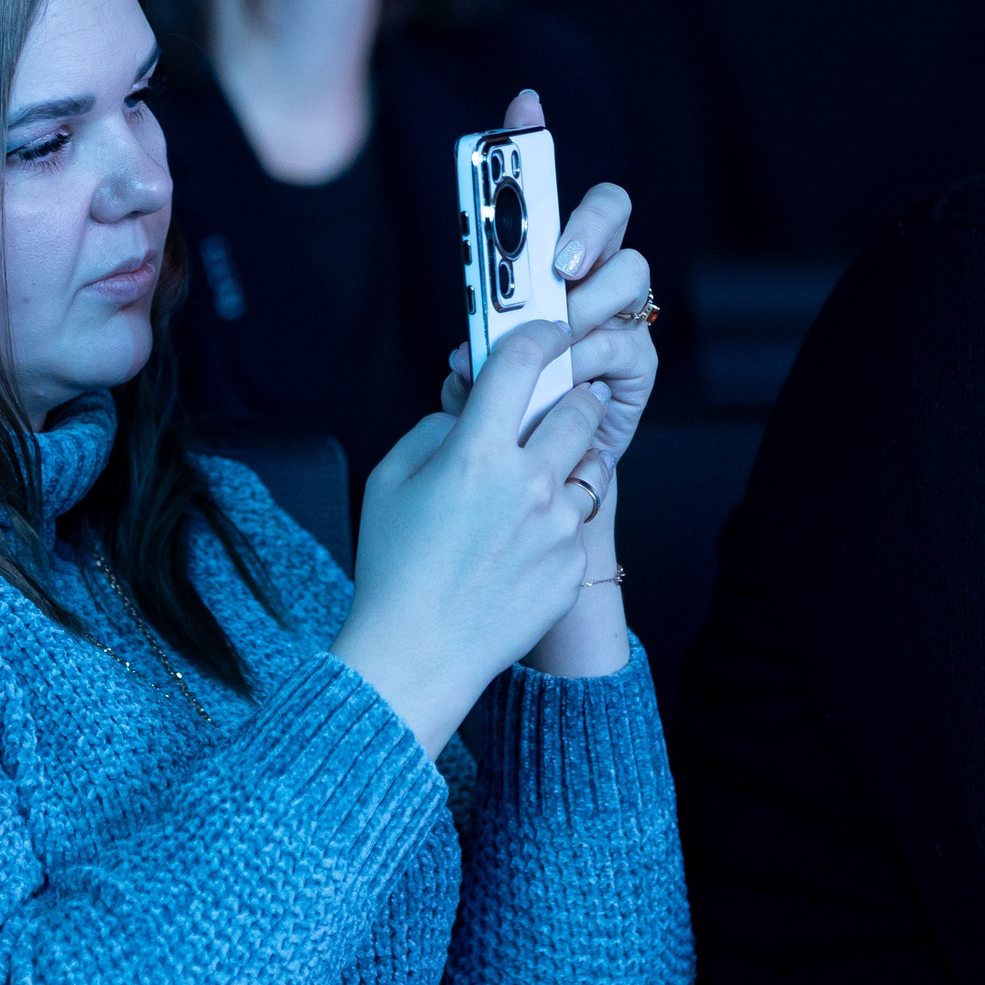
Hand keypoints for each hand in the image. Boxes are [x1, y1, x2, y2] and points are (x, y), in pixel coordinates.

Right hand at [333, 318, 610, 758]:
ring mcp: (558, 525)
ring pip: (595, 460)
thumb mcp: (388, 481)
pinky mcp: (574, 562)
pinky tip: (531, 532)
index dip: (540, 334)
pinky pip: (584, 516)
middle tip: (555, 404)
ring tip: (542, 474)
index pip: (523, 362)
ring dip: (575, 455)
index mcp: (474, 453)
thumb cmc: (394, 569)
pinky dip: (566, 512)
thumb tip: (468, 410)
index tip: (546, 331)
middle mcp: (527, 482)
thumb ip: (433, 429)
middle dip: (570, 397)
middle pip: (580, 406)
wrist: (418, 653)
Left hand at [441, 91, 656, 466]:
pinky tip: (566, 384)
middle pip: (611, 209)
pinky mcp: (637, 365)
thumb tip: (466, 354)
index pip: (545, 187)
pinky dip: (589, 364)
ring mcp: (620, 316)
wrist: (535, 474)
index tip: (521, 107)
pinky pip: (626, 345)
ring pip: (628, 274)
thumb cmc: (506, 410)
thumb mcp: (476, 372)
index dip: (532, 138)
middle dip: (587, 224)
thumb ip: (475, 353)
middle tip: (558, 264)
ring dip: (586, 306)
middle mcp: (590, 276)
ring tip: (556, 340)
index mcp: (542, 263)